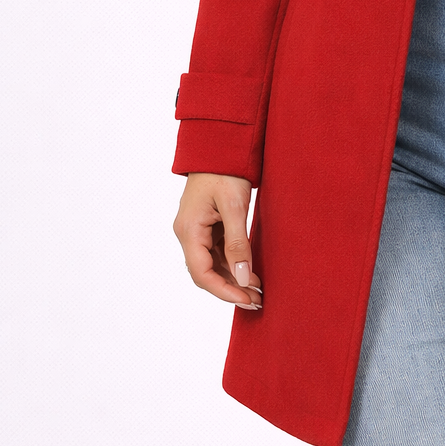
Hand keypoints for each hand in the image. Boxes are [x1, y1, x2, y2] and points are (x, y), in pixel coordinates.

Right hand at [173, 173, 262, 309]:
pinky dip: (231, 264)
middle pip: (205, 273)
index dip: (224, 291)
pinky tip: (249, 271)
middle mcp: (187, 233)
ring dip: (232, 278)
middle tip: (257, 301)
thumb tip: (244, 278)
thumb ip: (238, 243)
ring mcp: (194, 229)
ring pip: (211, 264)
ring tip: (257, 290)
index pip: (202, 274)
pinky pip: (215, 252)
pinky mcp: (205, 225)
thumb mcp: (235, 206)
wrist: (220, 144)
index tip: (247, 300)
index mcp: (188, 230)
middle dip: (230, 288)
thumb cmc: (226, 170)